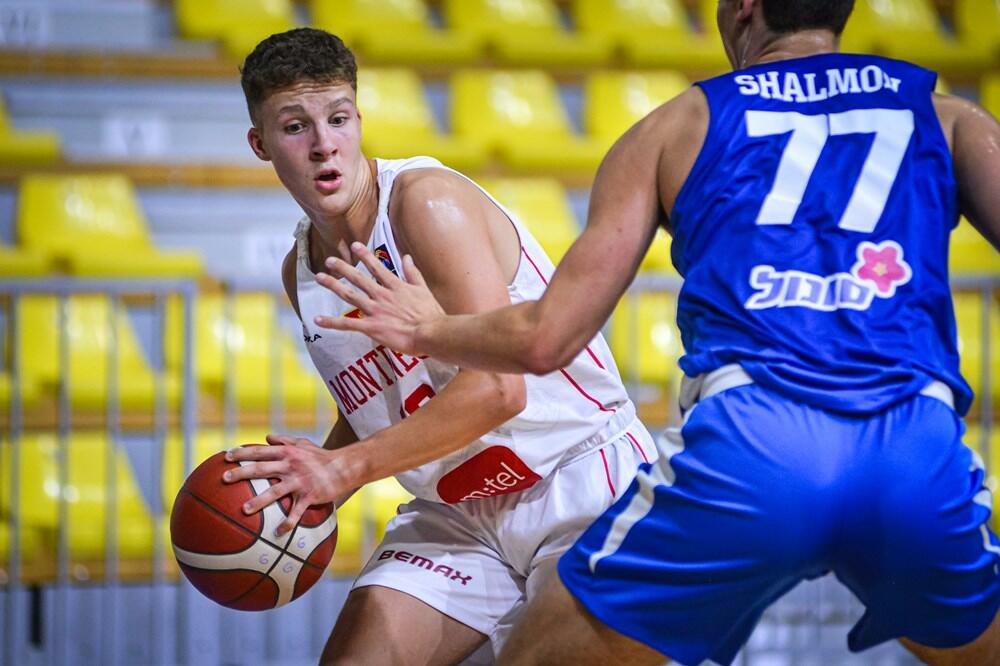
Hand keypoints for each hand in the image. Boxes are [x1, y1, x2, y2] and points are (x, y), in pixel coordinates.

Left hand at [222, 434, 360, 535]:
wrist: (345, 466)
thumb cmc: (322, 456)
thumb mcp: (304, 444)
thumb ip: (285, 441)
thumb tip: (267, 438)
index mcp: (287, 453)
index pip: (260, 451)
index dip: (242, 452)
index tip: (225, 456)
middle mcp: (290, 465)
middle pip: (261, 469)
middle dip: (241, 473)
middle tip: (224, 478)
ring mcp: (300, 481)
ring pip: (275, 491)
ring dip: (259, 501)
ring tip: (244, 509)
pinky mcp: (310, 495)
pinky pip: (297, 511)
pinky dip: (288, 522)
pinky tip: (278, 532)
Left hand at [312, 242, 444, 355]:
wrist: (431, 332)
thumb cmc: (430, 313)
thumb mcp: (423, 289)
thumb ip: (413, 273)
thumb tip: (407, 257)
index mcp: (395, 286)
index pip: (377, 267)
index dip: (365, 255)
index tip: (354, 245)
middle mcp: (382, 295)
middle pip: (358, 278)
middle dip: (342, 268)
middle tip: (329, 260)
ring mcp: (375, 311)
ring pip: (350, 296)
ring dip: (334, 286)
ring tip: (320, 277)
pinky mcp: (372, 327)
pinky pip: (348, 324)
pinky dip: (332, 322)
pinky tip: (318, 320)